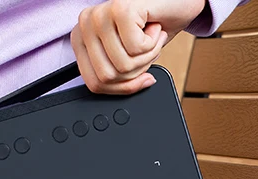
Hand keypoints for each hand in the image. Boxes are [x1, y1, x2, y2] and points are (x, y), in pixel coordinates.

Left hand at [72, 0, 205, 93]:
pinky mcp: (119, 10)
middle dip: (137, 72)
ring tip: (151, 37)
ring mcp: (100, 15)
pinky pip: (136, 49)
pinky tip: (154, 27)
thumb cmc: (152, 26)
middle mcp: (85, 24)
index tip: (139, 78)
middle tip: (147, 51)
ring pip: (122, 66)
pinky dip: (153, 43)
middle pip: (107, 78)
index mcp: (81, 38)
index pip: (94, 84)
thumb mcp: (129, 58)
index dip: (121, 89)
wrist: (177, 3)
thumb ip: (117, 76)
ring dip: (148, 56)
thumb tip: (123, 90)